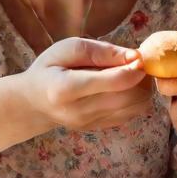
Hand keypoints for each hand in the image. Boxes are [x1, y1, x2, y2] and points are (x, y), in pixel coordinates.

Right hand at [22, 38, 151, 131]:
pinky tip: (124, 87)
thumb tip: (133, 56)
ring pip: (136, 108)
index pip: (114, 82)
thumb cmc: (49, 69)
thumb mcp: (67, 48)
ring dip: (142, 89)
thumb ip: (100, 51)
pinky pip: (131, 115)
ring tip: (131, 75)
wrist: (34, 102)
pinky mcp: (98, 128)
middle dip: (142, 79)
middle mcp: (79, 111)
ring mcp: (90, 124)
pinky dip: (136, 100)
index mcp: (67, 88)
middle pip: (130, 98)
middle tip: (137, 64)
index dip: (134, 68)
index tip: (138, 57)